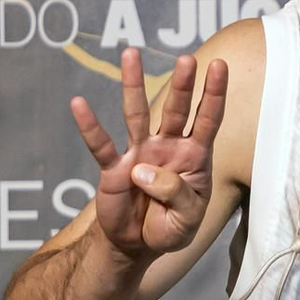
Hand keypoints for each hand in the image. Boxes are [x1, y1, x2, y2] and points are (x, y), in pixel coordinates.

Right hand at [70, 47, 227, 261]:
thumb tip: (143, 170)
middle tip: (188, 59)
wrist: (139, 246)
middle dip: (183, 86)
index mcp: (194, 157)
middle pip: (176, 110)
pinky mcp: (114, 167)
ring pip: (137, 114)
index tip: (220, 66)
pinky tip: (79, 104)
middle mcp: (167, 147)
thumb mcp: (186, 220)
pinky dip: (90, 126)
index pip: (208, 120)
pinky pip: (101, 144)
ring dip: (134, 84)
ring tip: (130, 54)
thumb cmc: (170, 227)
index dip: (214, 94)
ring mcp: (140, 153)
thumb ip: (175, 194)